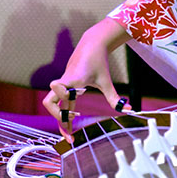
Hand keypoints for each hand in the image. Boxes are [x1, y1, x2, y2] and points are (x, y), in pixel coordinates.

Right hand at [42, 18, 132, 140]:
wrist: (91, 45)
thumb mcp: (106, 81)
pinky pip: (59, 102)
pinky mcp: (65, 87)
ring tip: (70, 132)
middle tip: (71, 130)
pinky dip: (63, 114)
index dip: (64, 95)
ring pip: (52, 104)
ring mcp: (63, 86)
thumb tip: (128, 109)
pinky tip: (71, 122)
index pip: (57, 87)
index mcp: (73, 79)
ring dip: (59, 118)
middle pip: (49, 102)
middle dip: (58, 118)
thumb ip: (114, 97)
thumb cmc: (98, 61)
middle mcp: (65, 83)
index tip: (80, 97)